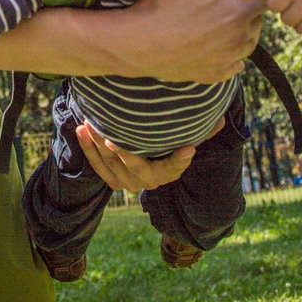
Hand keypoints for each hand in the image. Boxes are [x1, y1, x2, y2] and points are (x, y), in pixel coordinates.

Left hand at [77, 117, 224, 191]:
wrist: (144, 164)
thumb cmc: (166, 145)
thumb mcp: (184, 139)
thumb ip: (202, 132)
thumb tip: (221, 119)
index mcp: (166, 173)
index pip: (173, 168)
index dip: (180, 160)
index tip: (188, 149)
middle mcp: (146, 181)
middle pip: (133, 166)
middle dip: (121, 150)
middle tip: (110, 134)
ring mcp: (126, 182)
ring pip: (110, 164)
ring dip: (97, 144)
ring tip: (89, 123)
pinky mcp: (110, 179)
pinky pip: (96, 165)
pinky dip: (87, 148)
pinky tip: (80, 129)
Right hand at [124, 0, 263, 83]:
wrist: (137, 44)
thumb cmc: (161, 4)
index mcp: (239, 10)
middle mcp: (240, 38)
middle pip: (257, 20)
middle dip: (246, 9)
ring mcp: (228, 59)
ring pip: (248, 43)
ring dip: (240, 32)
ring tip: (218, 20)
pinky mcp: (215, 74)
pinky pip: (234, 65)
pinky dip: (228, 54)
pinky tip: (211, 43)